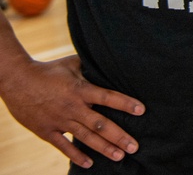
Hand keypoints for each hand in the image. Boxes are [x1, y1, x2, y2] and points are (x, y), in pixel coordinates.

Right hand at [0, 55, 143, 168]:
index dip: (125, 103)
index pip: (107, 97)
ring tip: (119, 156)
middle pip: (100, 124)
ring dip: (103, 148)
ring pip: (85, 138)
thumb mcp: (72, 63)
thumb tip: (112, 62)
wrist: (17, 81)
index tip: (141, 110)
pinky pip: (63, 146)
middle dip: (119, 136)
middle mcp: (72, 107)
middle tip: (135, 146)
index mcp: (80, 90)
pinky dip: (76, 156)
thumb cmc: (49, 70)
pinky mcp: (46, 131)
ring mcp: (59, 121)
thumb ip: (92, 67)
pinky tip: (89, 164)